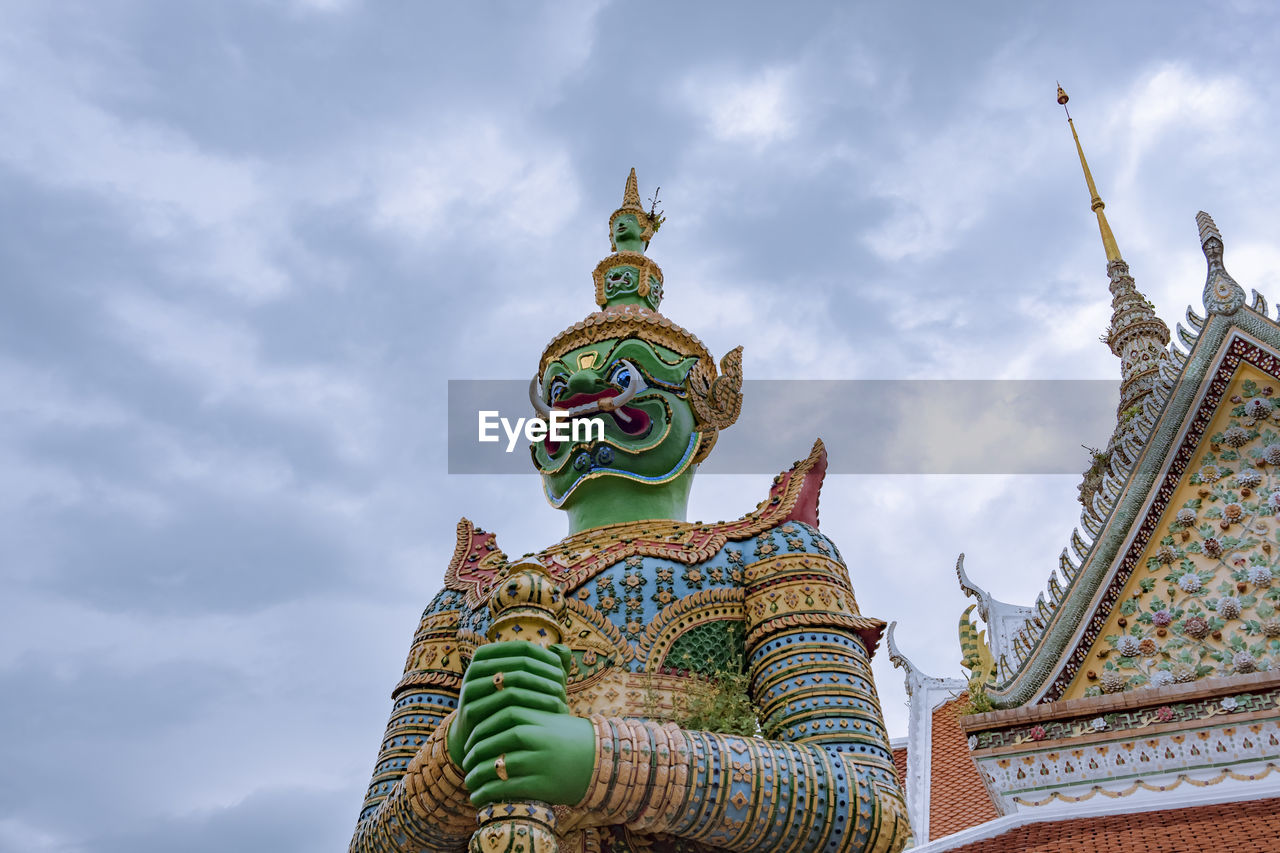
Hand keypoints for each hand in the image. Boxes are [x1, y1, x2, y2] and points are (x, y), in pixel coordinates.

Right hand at [446, 641, 571, 768]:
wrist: (482, 739)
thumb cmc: (512, 706)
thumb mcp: (529, 684)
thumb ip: (548, 665)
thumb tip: (563, 648)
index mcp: (487, 655)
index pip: (524, 648)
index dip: (546, 658)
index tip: (563, 673)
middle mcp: (475, 668)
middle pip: (521, 662)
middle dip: (546, 674)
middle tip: (564, 687)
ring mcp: (470, 687)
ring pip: (514, 680)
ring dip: (541, 689)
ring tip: (560, 701)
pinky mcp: (471, 709)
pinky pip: (506, 702)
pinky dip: (530, 705)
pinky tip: (548, 715)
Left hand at [461, 704, 594, 805]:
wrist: (602, 762)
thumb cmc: (572, 739)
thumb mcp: (553, 717)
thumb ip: (528, 710)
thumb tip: (495, 706)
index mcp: (540, 718)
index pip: (503, 715)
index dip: (482, 725)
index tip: (471, 735)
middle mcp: (539, 739)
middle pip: (496, 741)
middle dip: (475, 752)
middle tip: (466, 760)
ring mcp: (541, 762)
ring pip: (499, 766)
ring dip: (477, 775)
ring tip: (469, 781)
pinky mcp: (542, 785)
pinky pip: (507, 788)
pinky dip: (488, 793)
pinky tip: (479, 796)